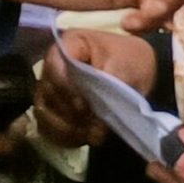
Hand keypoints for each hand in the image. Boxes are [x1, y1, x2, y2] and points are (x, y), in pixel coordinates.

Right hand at [31, 30, 159, 149]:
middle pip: (48, 92)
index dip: (65, 88)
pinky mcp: (55, 108)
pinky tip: (84, 138)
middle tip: (93, 124)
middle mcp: (53, 65)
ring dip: (67, 128)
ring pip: (44, 111)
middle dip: (69, 113)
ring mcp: (51, 87)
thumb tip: (91, 109)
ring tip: (93, 134)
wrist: (139, 72)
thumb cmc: (130, 60)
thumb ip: (107, 83)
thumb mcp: (124, 65)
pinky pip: (47, 126)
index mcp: (69, 44)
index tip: (84, 107)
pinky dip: (64, 136)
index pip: (54, 66)